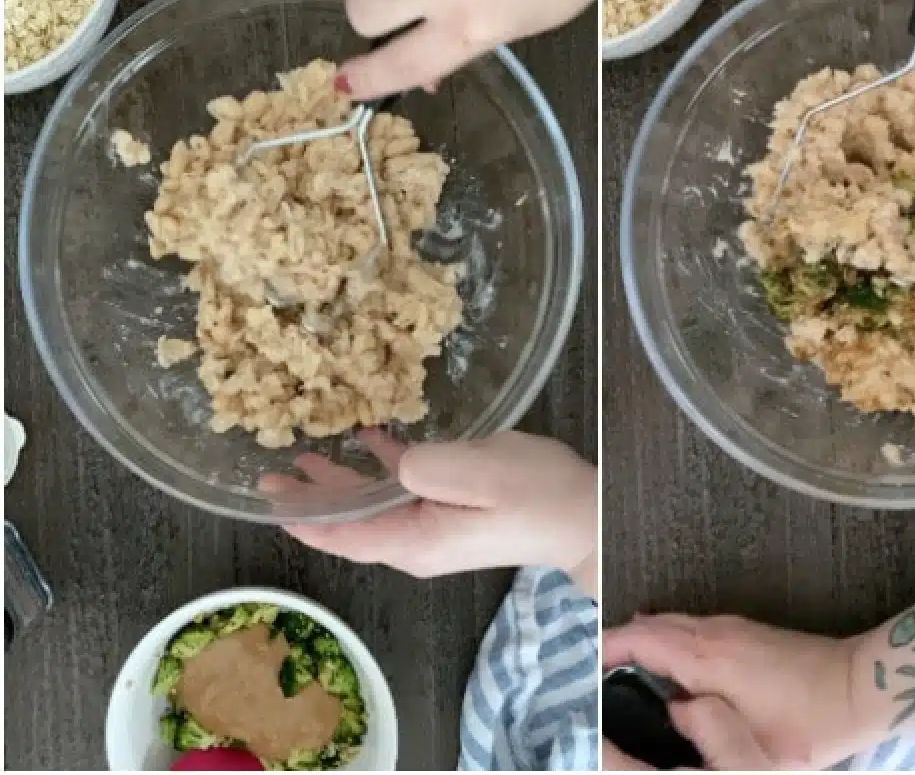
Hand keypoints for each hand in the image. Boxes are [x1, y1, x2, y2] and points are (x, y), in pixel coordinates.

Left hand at [262, 429, 596, 594]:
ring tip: (305, 454)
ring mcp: (431, 529)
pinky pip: (400, 493)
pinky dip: (378, 469)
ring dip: (339, 482)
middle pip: (348, 523)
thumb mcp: (479, 472)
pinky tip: (368, 439)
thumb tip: (391, 461)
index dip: (301, 517)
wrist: (583, 516)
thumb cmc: (534, 494)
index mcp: (413, 539)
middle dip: (309, 498)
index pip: (341, 536)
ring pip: (371, 507)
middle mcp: (413, 542)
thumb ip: (424, 466)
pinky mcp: (448, 513)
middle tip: (270, 469)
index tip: (266, 498)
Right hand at [601, 614, 861, 770]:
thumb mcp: (755, 748)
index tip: (582, 662)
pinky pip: (691, 626)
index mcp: (709, 657)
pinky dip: (667, 637)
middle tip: (593, 667)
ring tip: (619, 664)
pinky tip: (666, 661)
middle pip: (652, 623)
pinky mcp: (746, 632)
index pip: (643, 638)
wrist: (858, 687)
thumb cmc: (810, 725)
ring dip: (643, 637)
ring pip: (673, 622)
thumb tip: (674, 713)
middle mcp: (715, 632)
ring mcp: (732, 628)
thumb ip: (706, 731)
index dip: (608, 648)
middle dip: (618, 640)